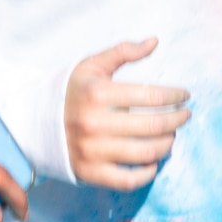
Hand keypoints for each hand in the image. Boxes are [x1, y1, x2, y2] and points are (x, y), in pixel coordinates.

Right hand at [64, 39, 189, 190]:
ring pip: (146, 153)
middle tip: (184, 116)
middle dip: (177, 120)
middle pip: (153, 126)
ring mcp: (92, 151)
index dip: (175, 95)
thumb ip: (123, 51)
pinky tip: (154, 162)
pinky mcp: (90, 173)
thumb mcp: (93, 66)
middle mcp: (94, 123)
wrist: (37, 122)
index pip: (152, 95)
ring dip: (167, 144)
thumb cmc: (73, 91)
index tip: (185, 96)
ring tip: (171, 136)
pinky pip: (128, 180)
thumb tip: (155, 41)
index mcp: (97, 93)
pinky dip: (148, 173)